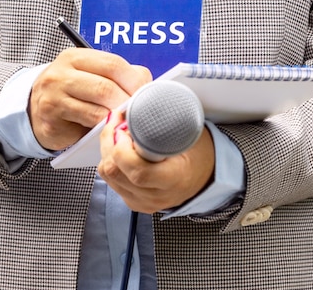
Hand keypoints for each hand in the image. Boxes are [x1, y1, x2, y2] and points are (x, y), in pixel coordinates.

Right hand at [29, 48, 151, 149]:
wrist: (35, 112)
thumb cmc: (72, 93)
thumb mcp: (91, 77)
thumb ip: (118, 76)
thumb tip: (149, 84)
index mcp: (76, 57)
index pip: (113, 64)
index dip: (135, 81)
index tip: (148, 94)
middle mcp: (61, 73)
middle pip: (106, 87)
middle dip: (128, 102)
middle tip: (140, 113)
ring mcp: (54, 96)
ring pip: (98, 108)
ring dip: (118, 117)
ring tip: (128, 121)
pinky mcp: (52, 118)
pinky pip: (87, 123)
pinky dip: (104, 127)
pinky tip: (111, 128)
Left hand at [97, 111, 214, 213]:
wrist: (206, 176)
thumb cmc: (198, 152)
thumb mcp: (189, 134)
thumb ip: (164, 125)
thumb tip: (135, 110)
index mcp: (174, 180)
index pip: (137, 171)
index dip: (123, 147)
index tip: (125, 126)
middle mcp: (156, 196)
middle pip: (115, 171)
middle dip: (110, 141)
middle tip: (118, 122)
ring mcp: (143, 202)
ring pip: (107, 174)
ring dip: (107, 149)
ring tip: (119, 133)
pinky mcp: (133, 202)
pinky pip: (110, 180)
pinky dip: (110, 160)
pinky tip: (120, 148)